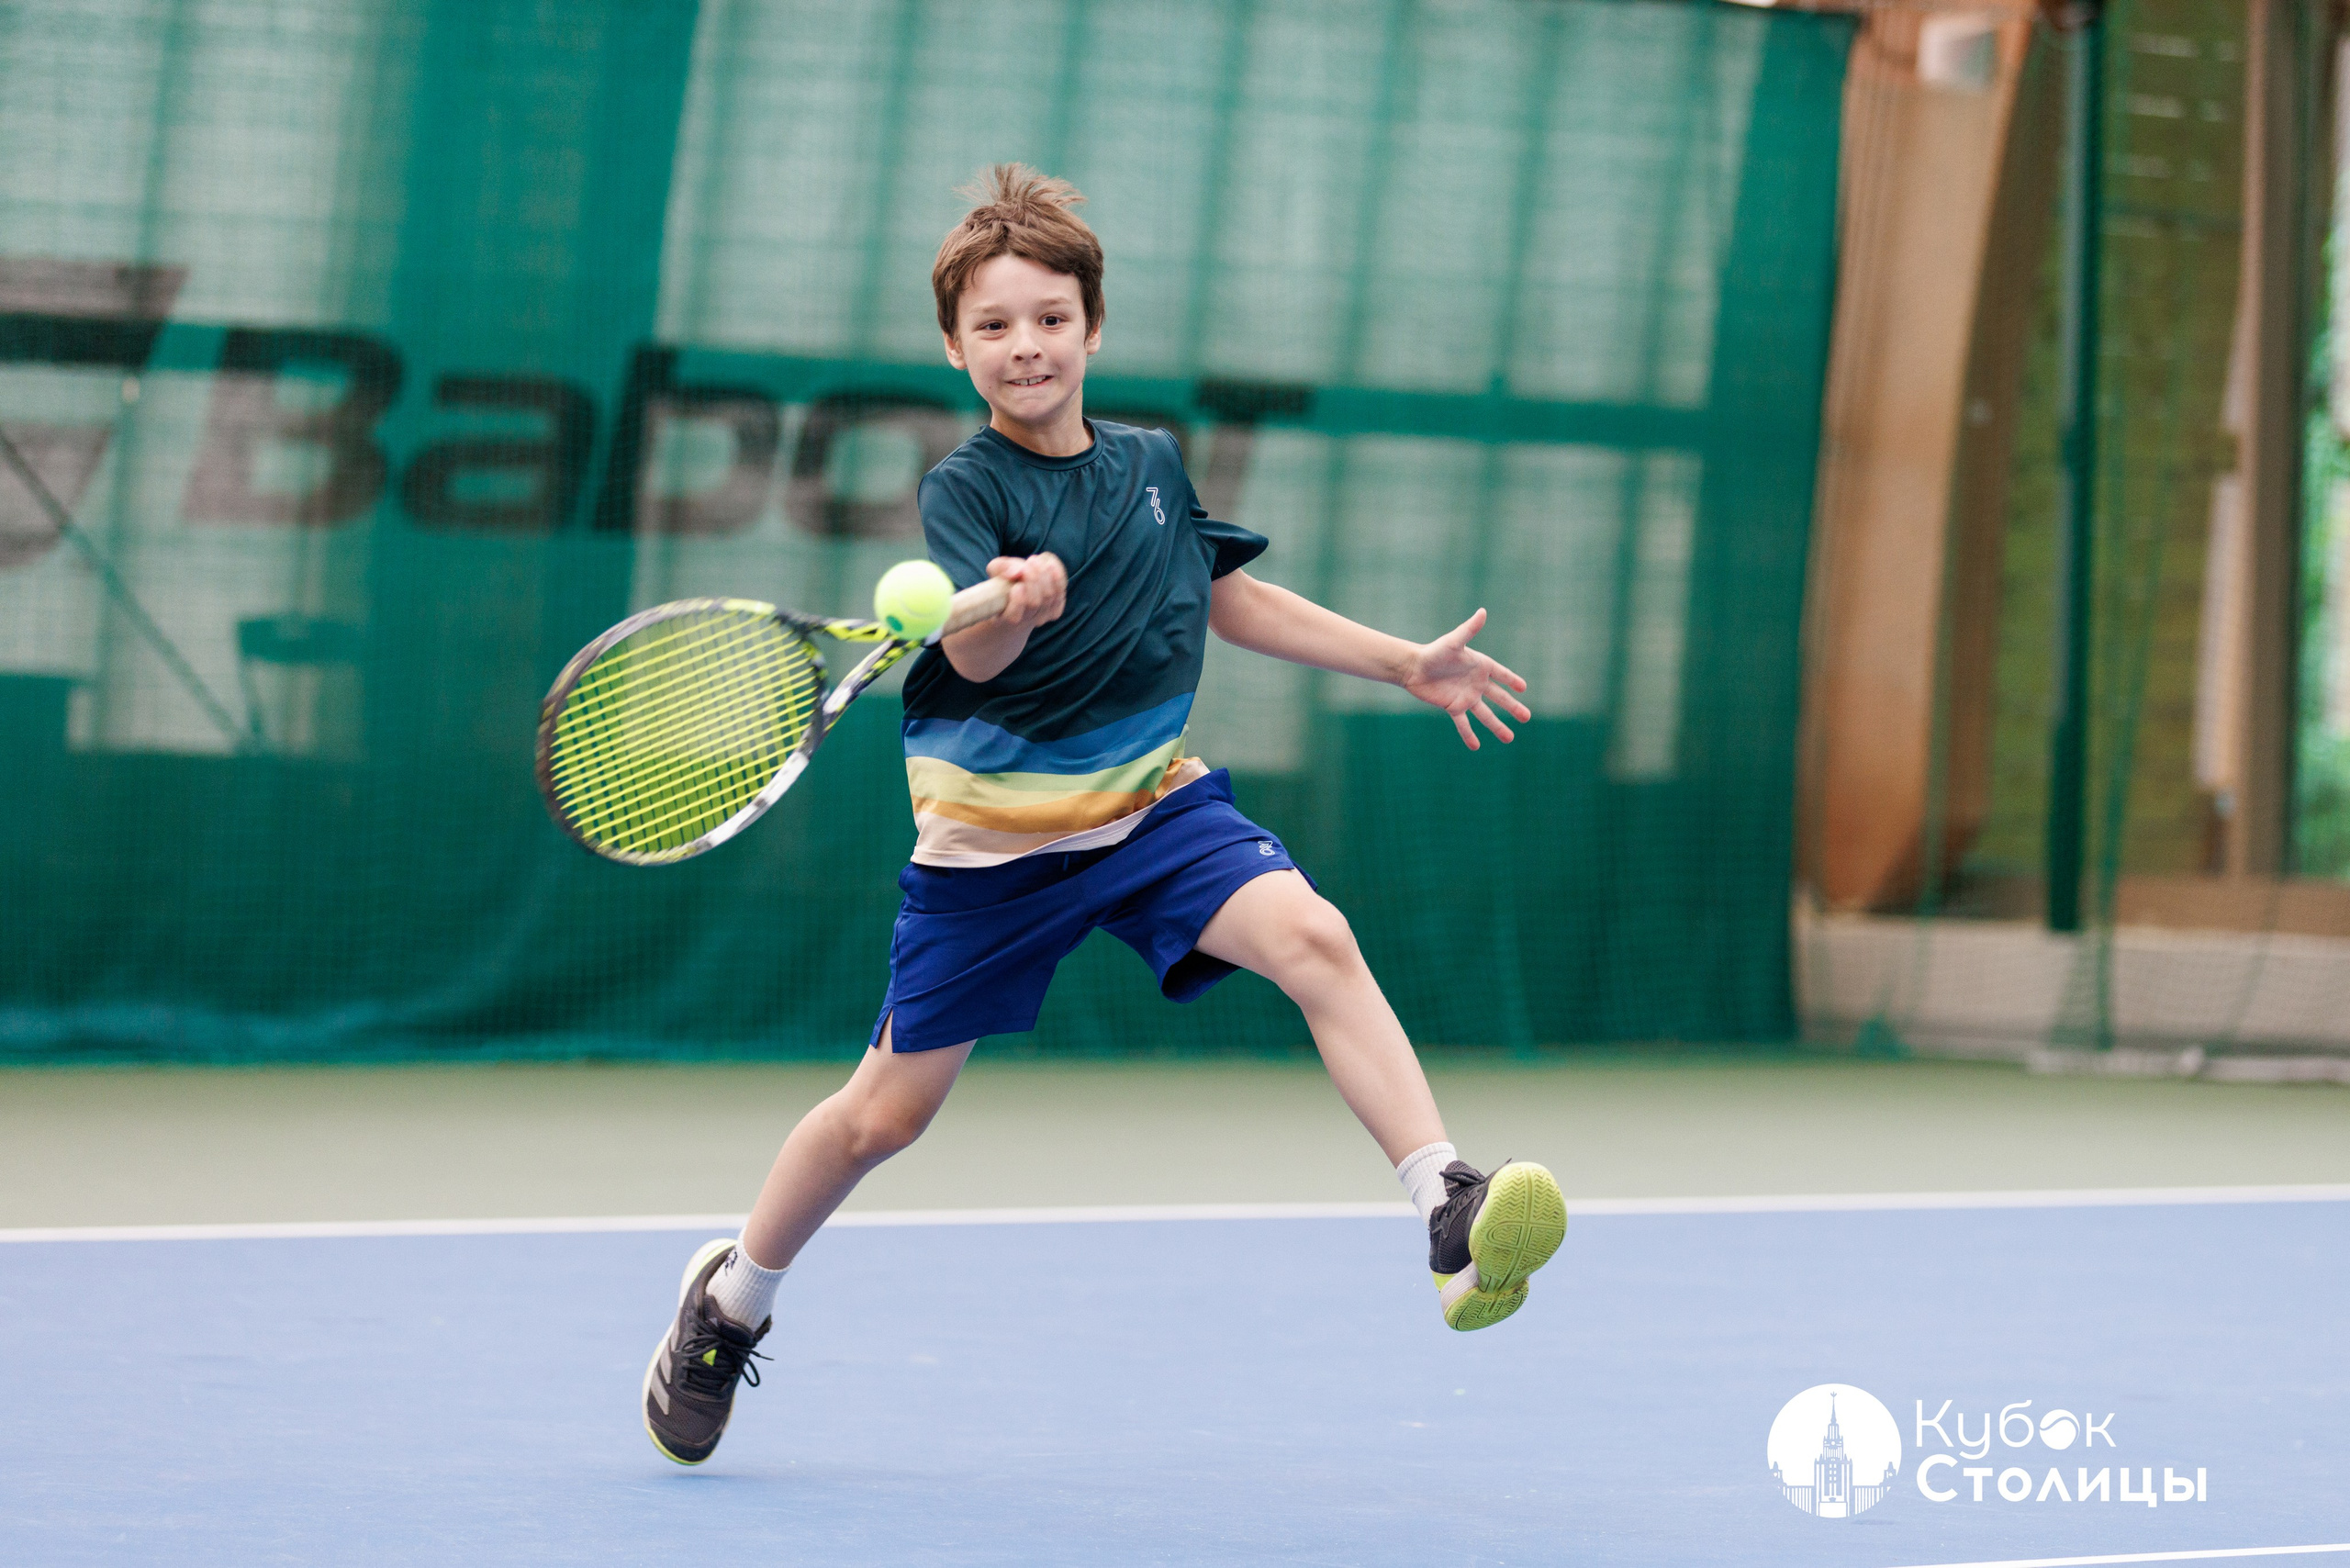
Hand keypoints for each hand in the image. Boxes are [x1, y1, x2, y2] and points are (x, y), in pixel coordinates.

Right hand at [986, 552, 1066, 629]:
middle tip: (1030, 560)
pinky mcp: (1054, 612)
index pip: (1013, 617)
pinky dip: (1057, 577)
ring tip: (1037, 560)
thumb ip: (1002, 568)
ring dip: (1045, 574)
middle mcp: (1024, 622)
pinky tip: (1049, 565)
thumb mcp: (995, 571)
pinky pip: (1060, 594)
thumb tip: (1017, 572)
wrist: (1018, 598)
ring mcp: (1041, 618)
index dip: (1018, 600)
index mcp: (1003, 618)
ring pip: (1049, 597)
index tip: (1018, 582)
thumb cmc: (1003, 583)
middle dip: (1034, 578)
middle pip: (1034, 603)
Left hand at [1401, 608, 1530, 750]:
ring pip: (1485, 714)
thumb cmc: (1434, 652)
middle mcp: (1476, 683)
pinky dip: (1469, 734)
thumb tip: (1482, 612)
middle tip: (1527, 717)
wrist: (1413, 667)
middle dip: (1513, 707)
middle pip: (1499, 698)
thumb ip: (1469, 630)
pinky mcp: (1453, 707)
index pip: (1502, 675)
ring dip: (1497, 726)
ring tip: (1510, 738)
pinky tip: (1476, 746)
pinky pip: (1463, 723)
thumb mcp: (1454, 641)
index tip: (1524, 688)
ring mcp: (1466, 696)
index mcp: (1480, 666)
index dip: (1512, 680)